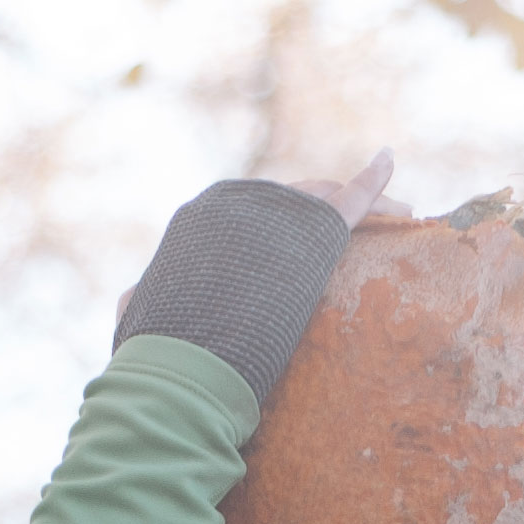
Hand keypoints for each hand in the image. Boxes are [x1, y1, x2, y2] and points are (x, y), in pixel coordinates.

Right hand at [115, 154, 399, 335]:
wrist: (183, 363)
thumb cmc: (159, 354)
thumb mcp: (139, 321)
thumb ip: (137, 305)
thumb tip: (125, 302)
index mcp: (201, 221)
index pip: (252, 219)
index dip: (281, 233)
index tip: (300, 254)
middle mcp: (238, 205)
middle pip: (294, 203)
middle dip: (328, 213)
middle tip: (365, 230)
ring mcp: (277, 215)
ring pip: (326, 200)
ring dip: (364, 204)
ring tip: (398, 217)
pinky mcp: (313, 233)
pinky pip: (350, 201)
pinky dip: (373, 181)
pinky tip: (389, 161)